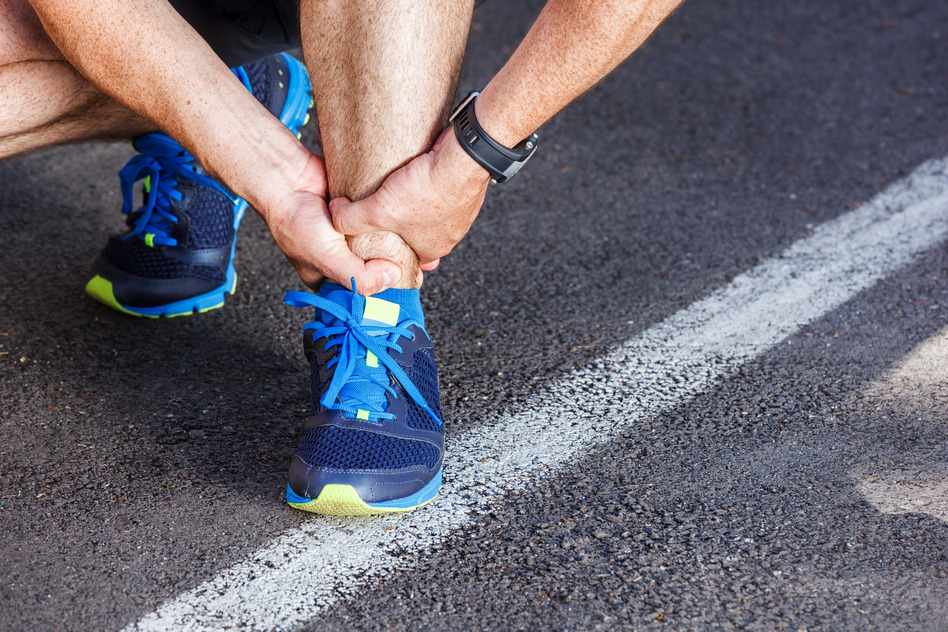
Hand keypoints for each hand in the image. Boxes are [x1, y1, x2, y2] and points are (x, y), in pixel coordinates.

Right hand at [262, 153, 401, 293]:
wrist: (287, 177)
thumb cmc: (295, 221)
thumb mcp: (328, 259)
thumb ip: (360, 276)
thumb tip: (394, 276)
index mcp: (327, 278)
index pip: (360, 295)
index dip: (381, 293)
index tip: (405, 287)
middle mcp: (339, 259)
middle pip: (374, 270)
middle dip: (390, 266)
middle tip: (412, 263)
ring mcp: (349, 236)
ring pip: (379, 245)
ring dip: (391, 242)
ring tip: (405, 240)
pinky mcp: (357, 215)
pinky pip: (378, 223)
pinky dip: (385, 221)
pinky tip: (394, 220)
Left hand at [329, 127, 490, 266]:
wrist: (465, 156)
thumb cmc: (429, 190)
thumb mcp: (379, 210)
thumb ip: (351, 218)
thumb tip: (335, 216)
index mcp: (433, 249)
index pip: (406, 257)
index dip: (389, 247)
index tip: (377, 235)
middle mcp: (450, 235)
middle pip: (417, 233)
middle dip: (401, 222)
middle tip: (385, 209)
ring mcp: (461, 211)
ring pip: (431, 211)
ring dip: (415, 201)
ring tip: (397, 188)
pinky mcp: (464, 187)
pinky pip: (442, 189)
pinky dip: (430, 183)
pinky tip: (417, 171)